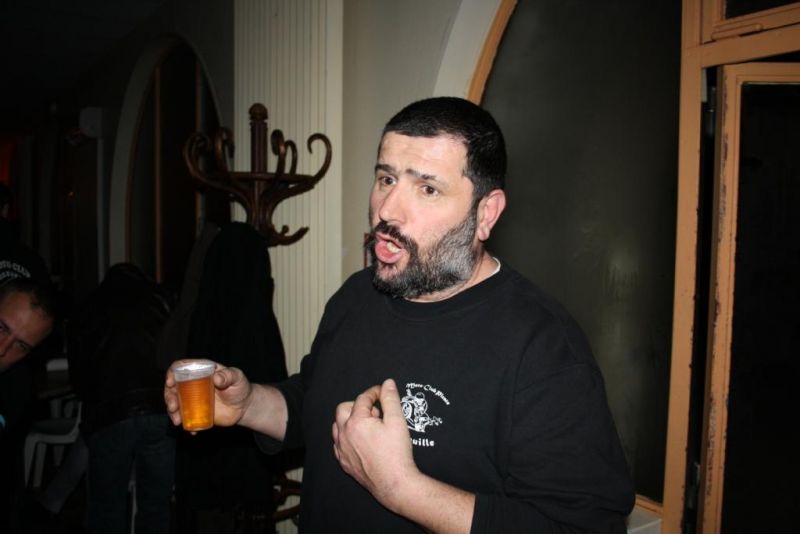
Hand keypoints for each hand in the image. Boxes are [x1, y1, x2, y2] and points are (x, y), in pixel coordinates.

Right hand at [164, 360, 252, 428]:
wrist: (244, 407)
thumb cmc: (240, 387)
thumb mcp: (237, 378)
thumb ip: (228, 376)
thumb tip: (216, 378)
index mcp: (200, 371)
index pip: (181, 367)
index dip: (172, 373)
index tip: (171, 382)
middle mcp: (192, 384)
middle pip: (173, 387)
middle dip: (169, 397)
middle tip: (173, 407)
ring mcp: (192, 399)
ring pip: (176, 403)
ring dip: (173, 412)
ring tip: (177, 421)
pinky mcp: (195, 412)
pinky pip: (185, 417)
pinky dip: (185, 424)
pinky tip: (191, 430)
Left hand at [332, 378, 419, 510]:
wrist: (394, 483)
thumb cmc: (397, 452)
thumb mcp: (398, 421)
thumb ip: (391, 399)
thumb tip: (387, 383)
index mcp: (356, 421)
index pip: (362, 399)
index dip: (373, 392)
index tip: (382, 393)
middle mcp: (344, 434)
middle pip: (343, 409)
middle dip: (357, 405)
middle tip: (374, 411)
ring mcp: (342, 449)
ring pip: (337, 426)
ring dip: (349, 420)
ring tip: (368, 425)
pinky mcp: (344, 462)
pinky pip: (338, 444)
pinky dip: (346, 437)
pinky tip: (360, 441)